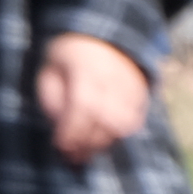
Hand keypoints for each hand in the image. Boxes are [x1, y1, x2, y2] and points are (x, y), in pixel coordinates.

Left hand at [33, 33, 149, 163]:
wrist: (100, 37)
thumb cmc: (67, 59)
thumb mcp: (49, 72)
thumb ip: (52, 99)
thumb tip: (62, 129)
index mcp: (86, 67)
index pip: (83, 104)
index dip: (73, 129)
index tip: (60, 146)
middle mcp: (114, 76)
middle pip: (106, 119)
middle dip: (88, 142)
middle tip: (73, 156)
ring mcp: (132, 86)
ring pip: (124, 126)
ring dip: (104, 142)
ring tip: (87, 149)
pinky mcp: (142, 95)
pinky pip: (134, 124)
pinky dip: (117, 135)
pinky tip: (101, 137)